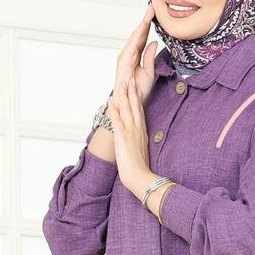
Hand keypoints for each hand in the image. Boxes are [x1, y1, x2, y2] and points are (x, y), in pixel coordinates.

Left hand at [106, 76, 152, 195]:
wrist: (140, 176)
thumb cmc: (140, 168)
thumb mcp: (142, 151)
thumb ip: (139, 142)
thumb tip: (136, 140)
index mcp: (142, 132)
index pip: (140, 111)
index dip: (137, 98)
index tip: (136, 88)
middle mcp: (138, 128)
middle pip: (135, 106)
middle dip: (132, 91)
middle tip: (130, 78)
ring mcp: (130, 131)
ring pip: (127, 108)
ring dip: (124, 94)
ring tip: (122, 82)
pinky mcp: (122, 136)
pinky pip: (117, 119)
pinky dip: (114, 108)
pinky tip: (111, 100)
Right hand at [112, 6, 157, 105]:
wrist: (129, 103)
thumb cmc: (137, 90)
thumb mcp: (150, 72)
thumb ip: (150, 57)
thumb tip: (154, 42)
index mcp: (136, 55)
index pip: (143, 37)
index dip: (149, 25)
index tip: (155, 13)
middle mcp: (129, 54)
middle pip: (139, 34)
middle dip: (145, 20)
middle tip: (153, 7)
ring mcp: (125, 57)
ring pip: (135, 37)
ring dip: (142, 25)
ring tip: (149, 13)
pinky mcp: (124, 62)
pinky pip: (132, 46)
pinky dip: (138, 36)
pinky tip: (143, 28)